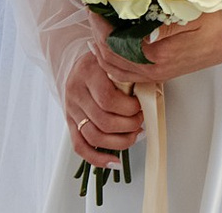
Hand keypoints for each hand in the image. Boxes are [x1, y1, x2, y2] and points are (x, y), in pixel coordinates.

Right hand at [62, 46, 142, 168]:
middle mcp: (76, 92)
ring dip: (119, 142)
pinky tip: (114, 162)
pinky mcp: (70, 123)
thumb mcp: (116, 59)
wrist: (80, 64)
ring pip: (93, 136)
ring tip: (135, 136)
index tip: (141, 107)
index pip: (108, 99)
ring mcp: (71, 109)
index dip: (128, 108)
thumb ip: (129, 73)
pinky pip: (80, 146)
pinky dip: (98, 158)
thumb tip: (151, 94)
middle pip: (103, 120)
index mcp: (88, 72)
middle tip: (141, 121)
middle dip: (128, 126)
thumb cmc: (104, 62)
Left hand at [90, 8, 221, 85]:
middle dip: (96, 35)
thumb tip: (128, 17)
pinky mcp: (163, 72)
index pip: (114, 43)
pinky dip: (114, 58)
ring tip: (99, 24)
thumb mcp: (192, 14)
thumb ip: (159, 20)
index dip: (99, 24)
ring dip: (103, 48)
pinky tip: (115, 42)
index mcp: (158, 55)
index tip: (93, 4)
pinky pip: (128, 71)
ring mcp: (158, 73)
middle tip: (91, 10)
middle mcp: (154, 69)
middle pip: (109, 59)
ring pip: (115, 69)